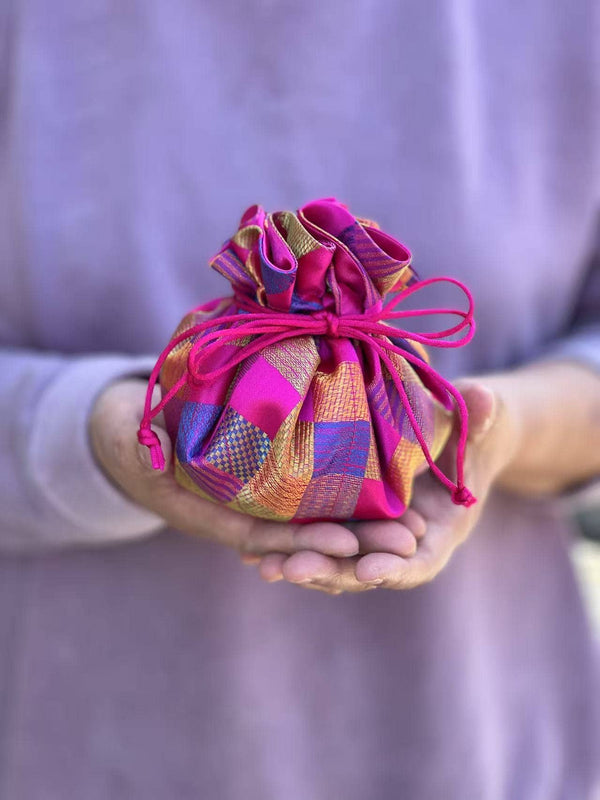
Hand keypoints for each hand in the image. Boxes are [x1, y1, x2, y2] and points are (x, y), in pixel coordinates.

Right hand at [90, 379, 414, 558]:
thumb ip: (139, 443)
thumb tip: (149, 453)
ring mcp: (256, 505)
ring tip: (416, 529)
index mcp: (204, 512)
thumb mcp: (126, 434)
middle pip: (301, 539)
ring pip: (315, 525)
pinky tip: (393, 498)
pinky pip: (313, 500)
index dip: (301, 539)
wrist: (132, 430)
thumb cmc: (128, 430)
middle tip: (408, 541)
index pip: (260, 534)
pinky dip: (350, 505)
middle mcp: (238, 517)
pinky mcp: (271, 485)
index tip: (348, 540)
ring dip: (364, 531)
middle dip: (353, 545)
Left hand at [253, 379, 520, 593]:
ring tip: (264, 565)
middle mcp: (405, 540)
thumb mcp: (484, 419)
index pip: (420, 560)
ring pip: (339, 558)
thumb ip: (483, 416)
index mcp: (443, 529)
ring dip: (303, 563)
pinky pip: (321, 537)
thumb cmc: (475, 426)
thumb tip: (484, 399)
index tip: (369, 570)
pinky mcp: (352, 519)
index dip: (396, 568)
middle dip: (331, 570)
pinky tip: (253, 549)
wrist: (458, 433)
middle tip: (292, 569)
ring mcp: (375, 533)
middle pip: (367, 567)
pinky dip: (292, 546)